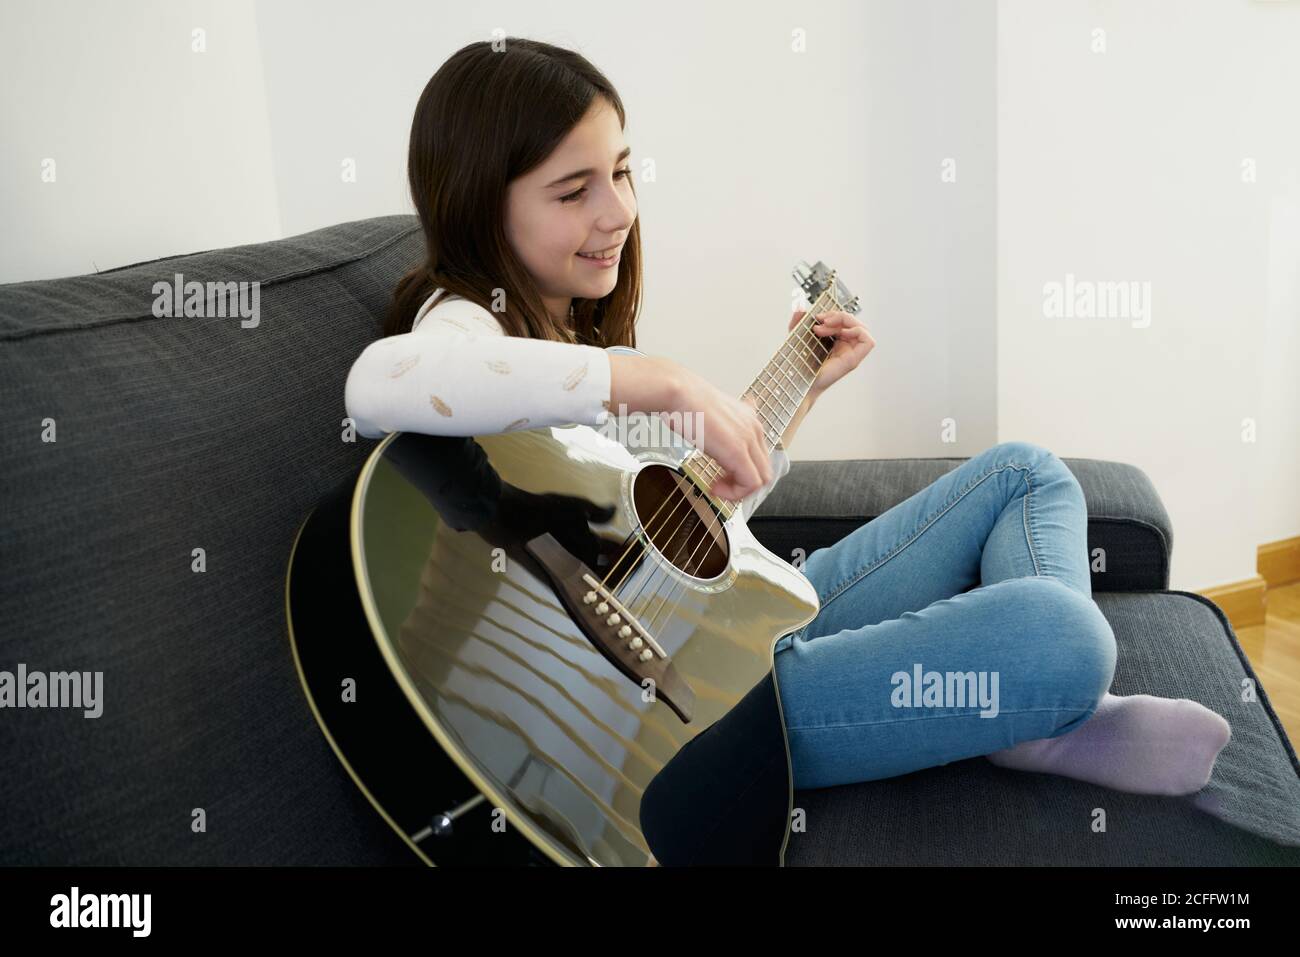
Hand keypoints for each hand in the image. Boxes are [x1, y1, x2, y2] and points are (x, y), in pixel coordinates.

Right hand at [607, 353, 773, 502]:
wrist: (679, 393)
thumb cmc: (686, 402)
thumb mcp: (710, 412)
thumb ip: (721, 425)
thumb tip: (716, 436)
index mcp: (750, 420)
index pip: (759, 457)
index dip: (742, 472)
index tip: (722, 476)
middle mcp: (754, 429)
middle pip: (764, 470)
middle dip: (742, 484)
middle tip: (719, 485)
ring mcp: (749, 440)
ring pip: (761, 480)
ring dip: (739, 490)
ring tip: (717, 488)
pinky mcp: (739, 452)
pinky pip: (750, 484)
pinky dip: (735, 493)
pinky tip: (715, 487)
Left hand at [788, 309, 874, 394]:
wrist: (796, 380)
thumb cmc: (798, 363)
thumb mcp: (796, 337)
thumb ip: (797, 322)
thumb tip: (800, 308)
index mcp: (836, 341)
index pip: (844, 321)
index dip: (834, 314)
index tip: (818, 317)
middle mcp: (846, 346)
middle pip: (853, 322)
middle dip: (838, 315)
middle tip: (821, 320)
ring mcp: (851, 353)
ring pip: (861, 328)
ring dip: (845, 321)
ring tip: (825, 326)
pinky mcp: (853, 361)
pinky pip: (868, 342)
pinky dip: (857, 332)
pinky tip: (841, 333)